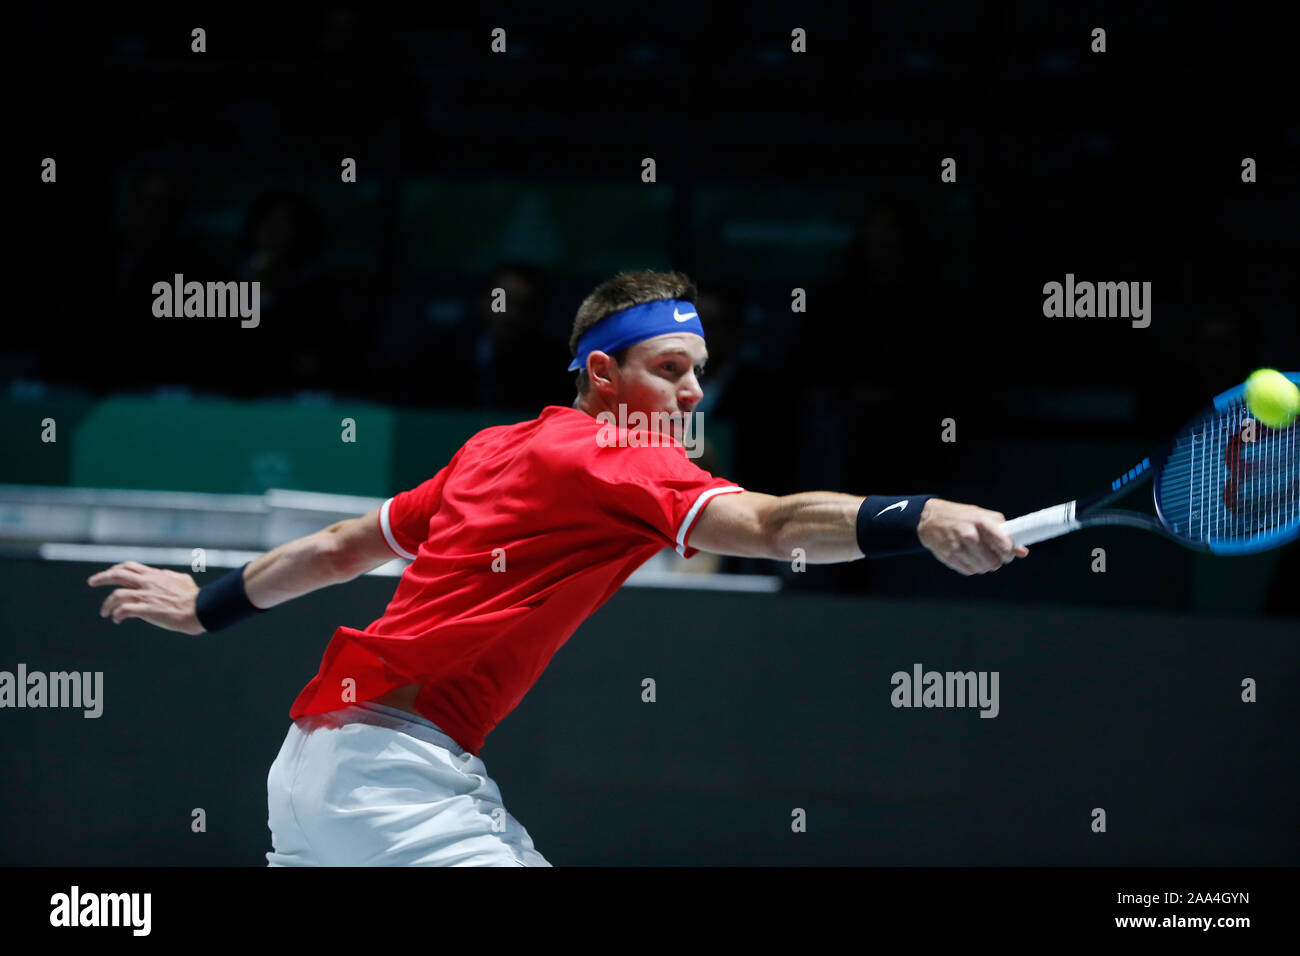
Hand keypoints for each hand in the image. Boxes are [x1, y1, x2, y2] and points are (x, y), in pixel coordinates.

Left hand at [87, 561, 204, 634]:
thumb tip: (167, 575)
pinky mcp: (146, 609)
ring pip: (116, 595)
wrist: (200, 608)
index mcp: (155, 575)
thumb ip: (170, 577)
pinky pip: (124, 610)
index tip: (109, 573)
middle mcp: (147, 582)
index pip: (130, 567)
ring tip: (104, 612)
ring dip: (107, 604)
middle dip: (101, 577)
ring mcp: (146, 595)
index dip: (116, 568)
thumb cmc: (194, 597)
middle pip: (117, 574)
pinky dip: (117, 614)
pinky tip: (117, 619)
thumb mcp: (182, 580)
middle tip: (92, 582)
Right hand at [916, 498, 1028, 574]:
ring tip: (978, 554)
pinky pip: (970, 571)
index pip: (1005, 547)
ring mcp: (958, 548)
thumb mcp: (983, 517)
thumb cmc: (961, 517)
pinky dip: (971, 567)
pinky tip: (966, 556)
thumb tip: (1023, 552)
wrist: (929, 519)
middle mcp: (970, 535)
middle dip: (996, 561)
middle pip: (994, 563)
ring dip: (983, 565)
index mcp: (981, 522)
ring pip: (983, 569)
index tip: (1006, 552)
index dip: (1008, 553)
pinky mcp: (950, 558)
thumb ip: (1003, 533)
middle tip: (991, 554)